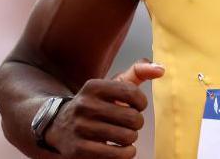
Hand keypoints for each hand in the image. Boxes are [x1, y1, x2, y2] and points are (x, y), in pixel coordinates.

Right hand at [45, 59, 164, 157]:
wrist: (59, 126)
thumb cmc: (95, 103)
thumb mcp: (111, 85)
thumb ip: (137, 72)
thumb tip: (161, 69)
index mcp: (94, 86)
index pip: (132, 92)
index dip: (141, 102)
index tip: (137, 106)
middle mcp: (85, 105)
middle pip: (132, 118)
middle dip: (137, 123)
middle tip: (131, 123)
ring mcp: (80, 128)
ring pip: (126, 137)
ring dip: (131, 138)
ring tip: (125, 136)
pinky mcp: (79, 150)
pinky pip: (116, 155)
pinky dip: (126, 153)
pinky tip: (123, 149)